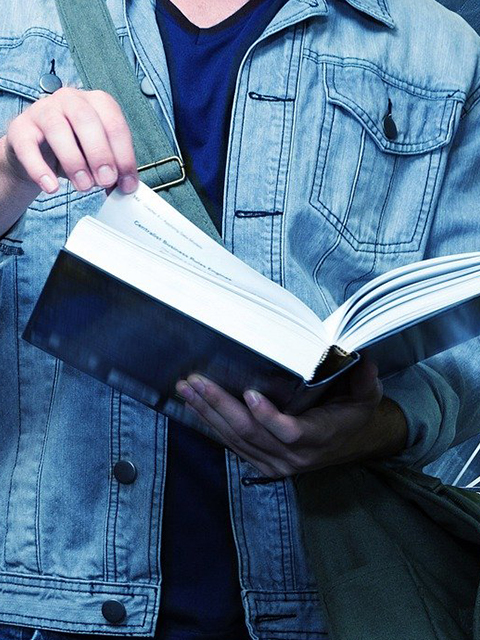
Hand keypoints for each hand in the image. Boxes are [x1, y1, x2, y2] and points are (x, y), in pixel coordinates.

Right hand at [3, 87, 137, 195]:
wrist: (37, 152)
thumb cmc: (75, 149)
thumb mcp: (98, 157)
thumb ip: (113, 169)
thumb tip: (126, 187)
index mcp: (97, 103)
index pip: (114, 124)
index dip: (124, 156)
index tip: (127, 184)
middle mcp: (70, 99)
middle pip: (86, 120)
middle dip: (100, 154)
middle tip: (106, 181)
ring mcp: (43, 110)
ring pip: (57, 128)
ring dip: (74, 161)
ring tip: (83, 186)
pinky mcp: (20, 128)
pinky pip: (28, 146)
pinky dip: (40, 169)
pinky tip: (52, 187)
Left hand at [176, 360, 407, 478]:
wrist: (349, 443)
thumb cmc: (353, 414)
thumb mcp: (366, 396)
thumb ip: (364, 380)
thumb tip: (363, 360)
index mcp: (318, 437)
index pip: (289, 431)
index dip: (268, 416)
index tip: (249, 394)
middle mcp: (293, 456)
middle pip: (250, 433)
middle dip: (220, 406)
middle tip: (197, 383)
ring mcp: (275, 463)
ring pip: (236, 439)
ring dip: (208, 413)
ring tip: (187, 389)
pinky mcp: (262, 463)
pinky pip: (233, 445)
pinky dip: (212, 424)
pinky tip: (195, 406)